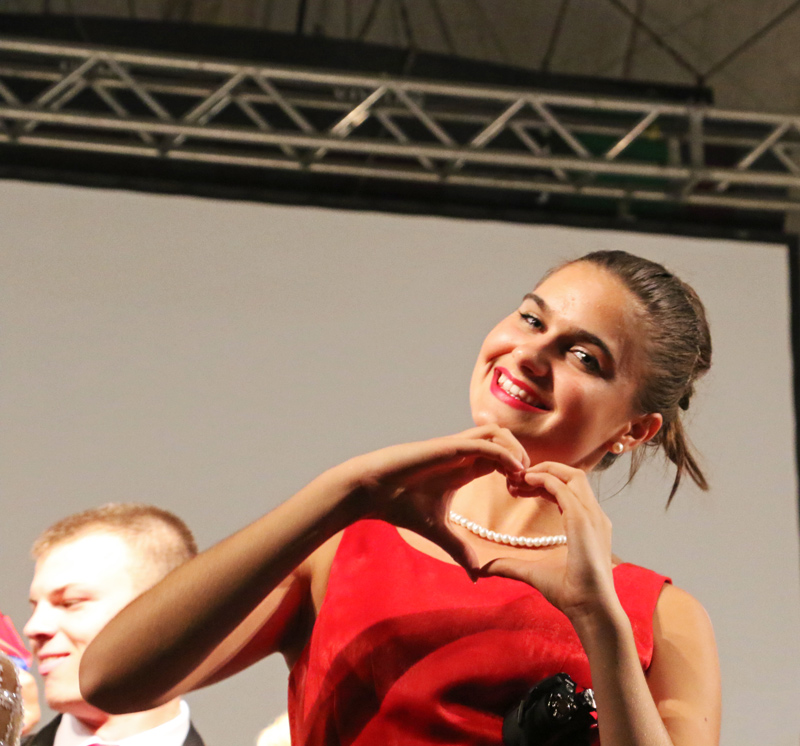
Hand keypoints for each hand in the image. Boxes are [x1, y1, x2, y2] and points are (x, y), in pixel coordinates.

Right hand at [343, 425, 528, 574]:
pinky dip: (504, 453)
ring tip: (520, 477)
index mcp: (464, 469)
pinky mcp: (448, 446)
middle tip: (526, 486)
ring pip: (499, 434)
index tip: (521, 495)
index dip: (517, 472)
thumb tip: (475, 576)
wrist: (372, 492)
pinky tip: (514, 473)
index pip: (501, 459)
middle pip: (506, 441)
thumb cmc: (400, 505)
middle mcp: (463, 454)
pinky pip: (485, 442)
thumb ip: (459, 549)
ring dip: (516, 452)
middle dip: (523, 459)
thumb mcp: (439, 531)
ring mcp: (456, 447)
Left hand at [480, 462, 616, 621]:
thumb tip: (483, 568)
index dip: (543, 482)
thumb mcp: (532, 572)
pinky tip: (525, 481)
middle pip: (572, 475)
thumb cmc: (569, 593)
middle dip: (543, 471)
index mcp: (587, 523)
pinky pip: (563, 488)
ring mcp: (591, 515)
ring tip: (519, 477)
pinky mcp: (583, 520)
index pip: (568, 489)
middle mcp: (593, 515)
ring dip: (544, 471)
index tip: (519, 487)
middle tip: (515, 478)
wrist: (589, 609)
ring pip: (572, 475)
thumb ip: (509, 566)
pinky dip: (544, 479)